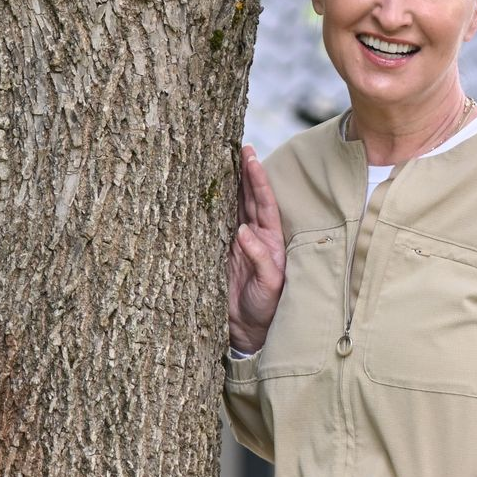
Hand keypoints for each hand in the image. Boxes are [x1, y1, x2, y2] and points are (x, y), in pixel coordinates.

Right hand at [227, 145, 285, 354]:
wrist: (249, 330)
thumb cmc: (266, 308)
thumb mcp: (270, 286)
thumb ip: (261, 260)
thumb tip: (244, 232)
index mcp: (271, 240)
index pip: (264, 202)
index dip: (258, 179)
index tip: (251, 156)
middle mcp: (255, 236)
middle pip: (248, 197)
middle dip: (244, 172)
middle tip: (237, 147)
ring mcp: (237, 242)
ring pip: (233, 206)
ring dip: (229, 185)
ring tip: (222, 160)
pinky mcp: (221, 251)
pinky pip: (216, 224)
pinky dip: (212, 206)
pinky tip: (206, 191)